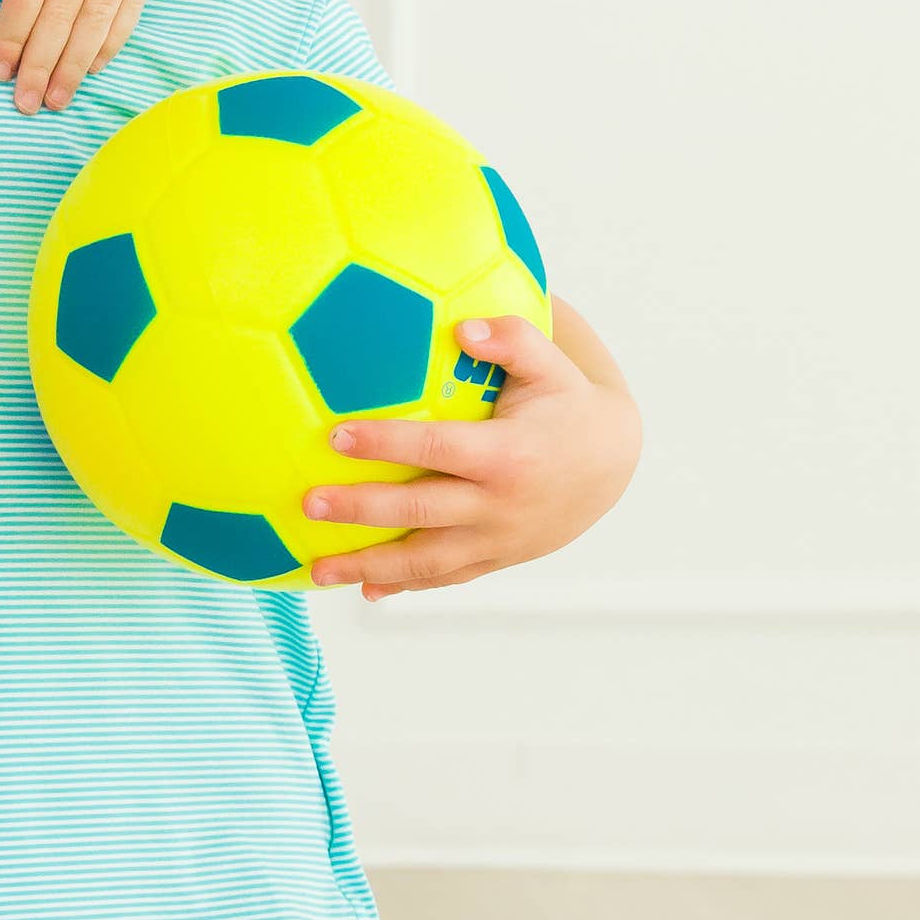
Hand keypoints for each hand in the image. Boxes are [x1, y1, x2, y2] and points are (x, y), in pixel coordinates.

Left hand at [304, 306, 642, 596]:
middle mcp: (499, 505)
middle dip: (361, 510)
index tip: (336, 436)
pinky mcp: (496, 558)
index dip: (386, 444)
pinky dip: (405, 587)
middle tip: (308, 504)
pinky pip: (446, 578)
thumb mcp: (552, 367)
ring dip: (369, 566)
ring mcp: (497, 539)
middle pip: (419, 511)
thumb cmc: (568, 406)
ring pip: (426, 562)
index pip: (437, 449)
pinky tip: (365, 590)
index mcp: (507, 454)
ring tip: (316, 569)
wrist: (611, 465)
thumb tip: (464, 330)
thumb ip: (513, 340)